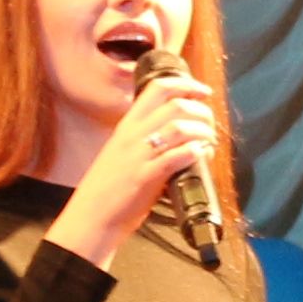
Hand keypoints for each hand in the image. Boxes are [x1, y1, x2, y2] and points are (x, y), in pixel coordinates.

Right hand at [58, 69, 220, 260]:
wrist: (91, 216)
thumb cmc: (110, 187)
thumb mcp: (124, 152)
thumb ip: (146, 139)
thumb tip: (179, 135)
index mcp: (127, 125)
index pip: (157, 89)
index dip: (185, 85)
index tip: (203, 91)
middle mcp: (132, 135)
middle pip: (175, 105)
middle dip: (201, 111)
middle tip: (210, 124)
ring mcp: (138, 155)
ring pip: (179, 127)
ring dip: (202, 132)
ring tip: (210, 141)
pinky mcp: (145, 177)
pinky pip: (175, 156)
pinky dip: (194, 152)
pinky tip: (201, 154)